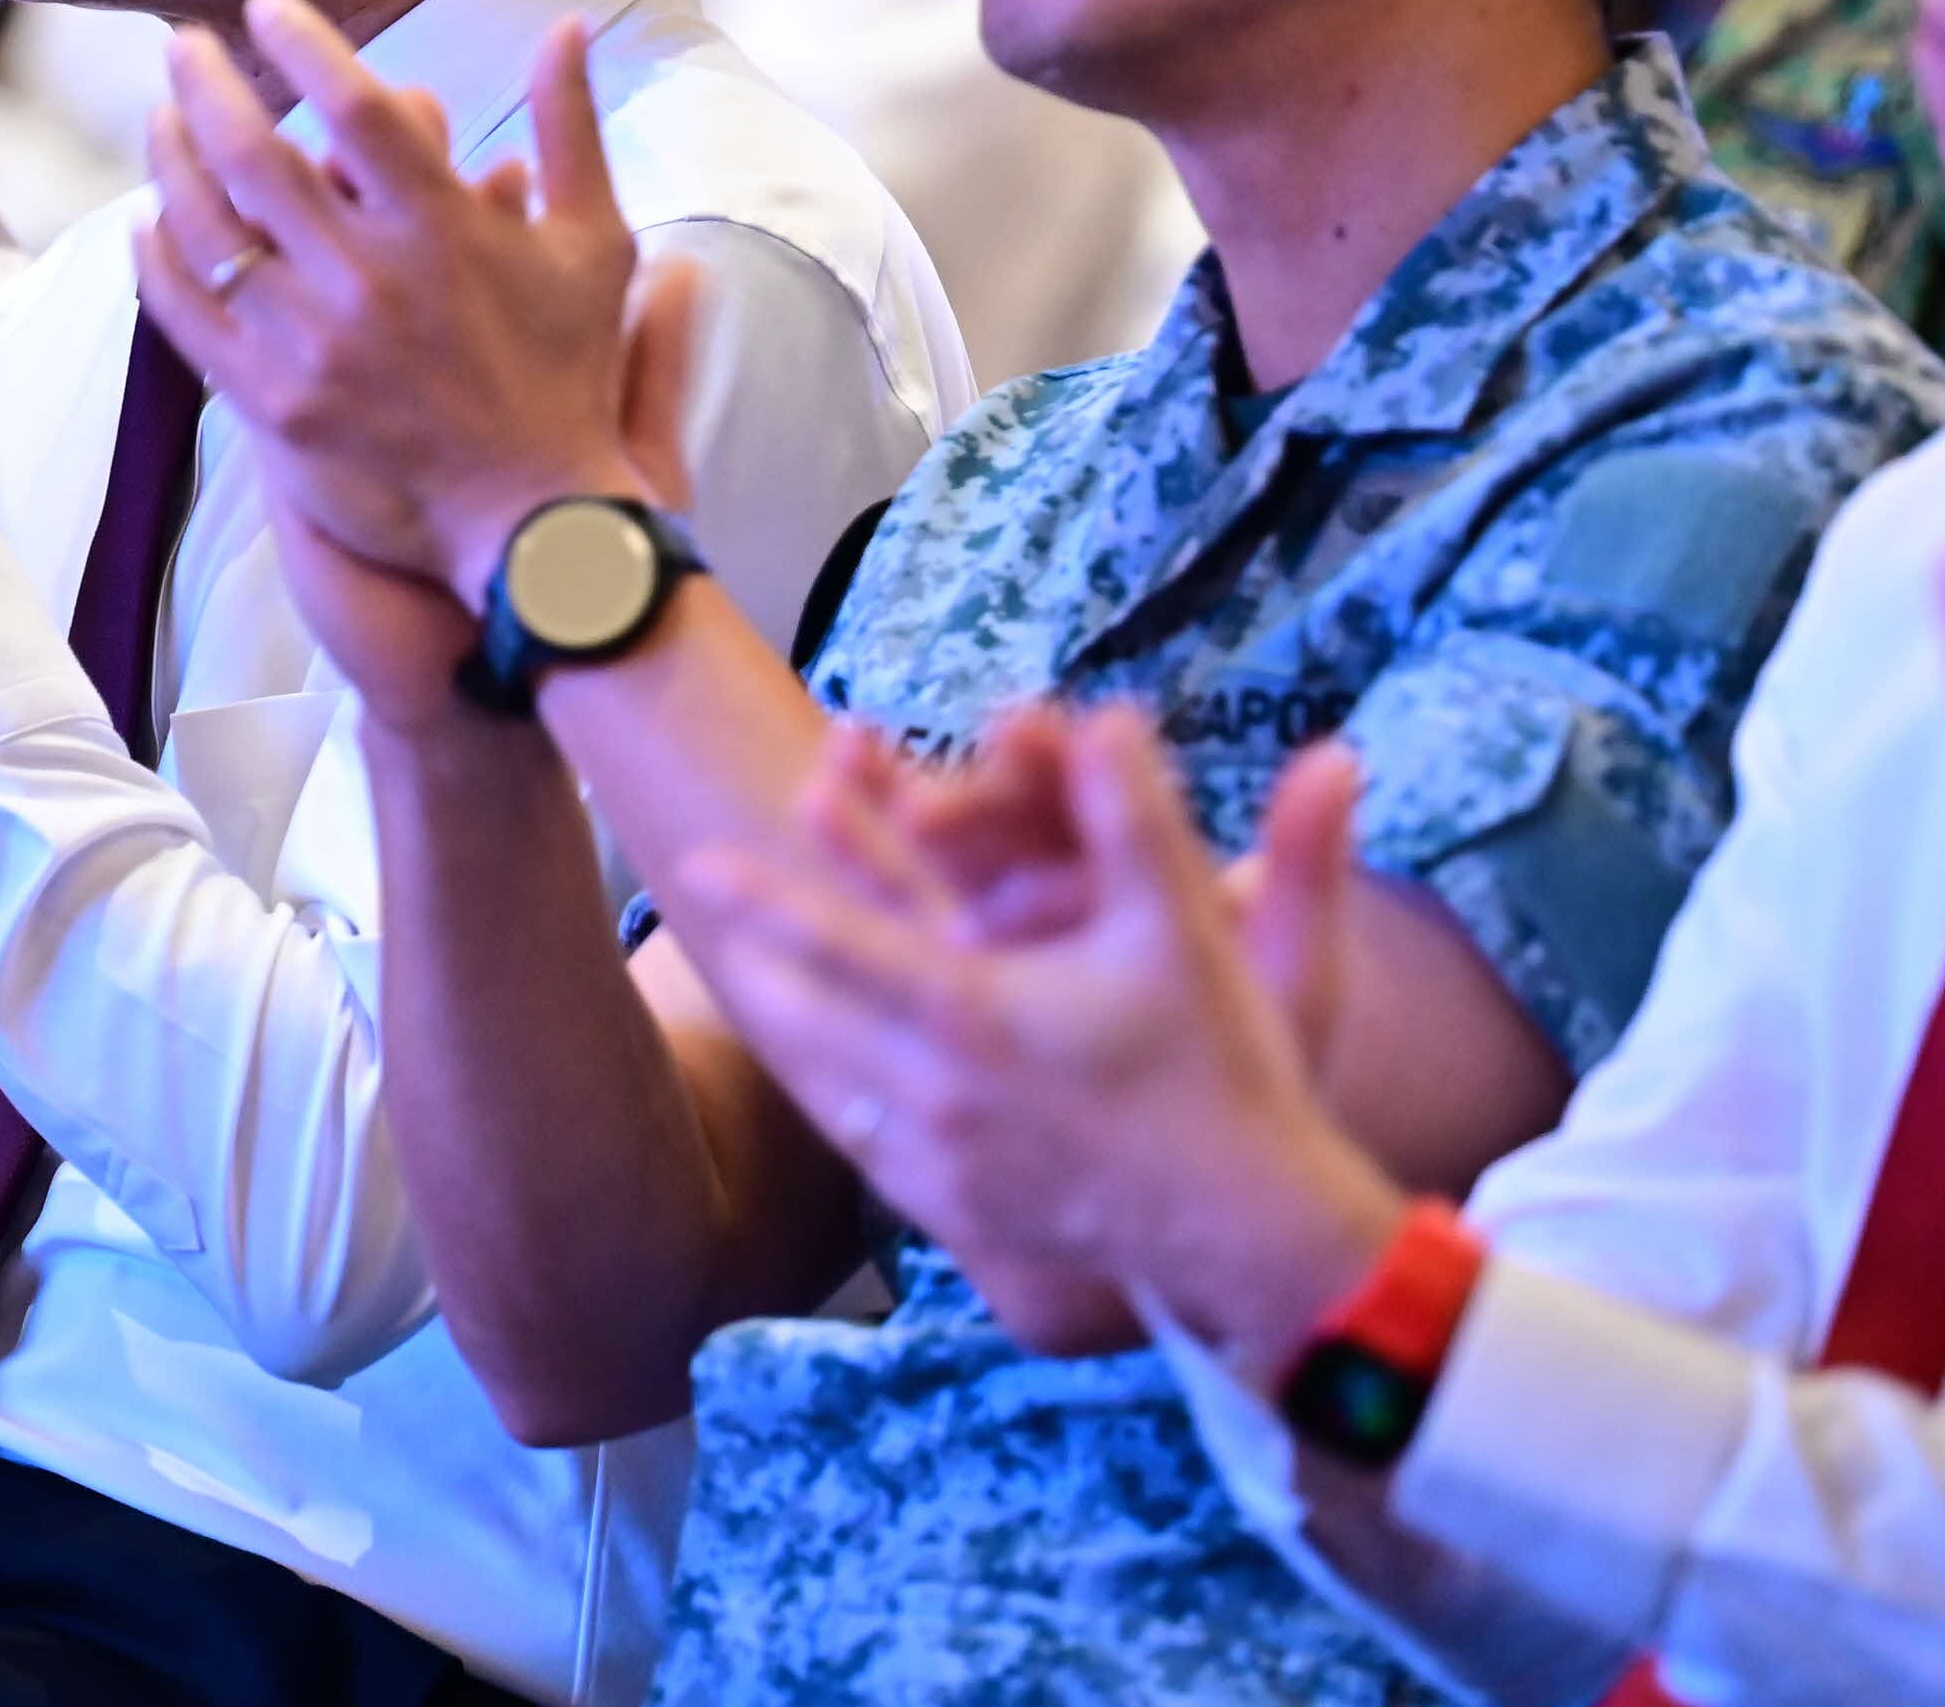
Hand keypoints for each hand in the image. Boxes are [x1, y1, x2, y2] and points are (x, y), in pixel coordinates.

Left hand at [135, 0, 677, 611]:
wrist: (532, 519)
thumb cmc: (567, 373)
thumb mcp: (595, 243)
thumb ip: (570, 127)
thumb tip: (567, 24)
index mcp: (447, 228)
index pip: (356, 105)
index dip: (303, 42)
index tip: (268, 5)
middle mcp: (371, 281)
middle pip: (259, 157)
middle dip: (208, 85)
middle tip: (182, 45)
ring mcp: (314, 347)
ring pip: (210, 232)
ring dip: (172, 160)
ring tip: (161, 118)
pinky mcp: (274, 408)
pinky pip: (190, 321)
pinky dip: (158, 263)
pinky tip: (150, 224)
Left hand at [681, 710, 1402, 1377]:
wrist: (1245, 1229)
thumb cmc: (1218, 1064)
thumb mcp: (1182, 928)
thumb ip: (1135, 817)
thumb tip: (1107, 715)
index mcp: (974, 1014)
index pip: (842, 943)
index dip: (768, 898)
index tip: (699, 862)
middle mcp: (937, 1094)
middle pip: (811, 1020)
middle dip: (761, 960)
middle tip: (713, 919)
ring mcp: (942, 1167)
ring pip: (828, 1089)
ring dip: (791, 1034)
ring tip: (759, 991)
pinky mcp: (962, 1217)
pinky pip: (869, 1153)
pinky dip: (839, 1106)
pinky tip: (834, 1088)